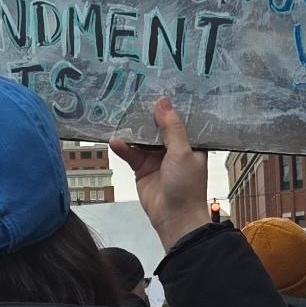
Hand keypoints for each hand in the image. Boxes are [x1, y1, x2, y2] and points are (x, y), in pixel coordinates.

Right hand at [110, 97, 211, 251]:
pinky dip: (123, 147)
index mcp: (190, 143)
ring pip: (142, 138)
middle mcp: (173, 148)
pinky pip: (131, 154)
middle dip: (146, 114)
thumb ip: (171, 128)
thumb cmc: (187, 186)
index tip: (157, 87)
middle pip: (157, 126)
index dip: (169, 106)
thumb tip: (163, 102)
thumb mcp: (182, 153)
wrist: (175, 219)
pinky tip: (115, 140)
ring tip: (119, 114)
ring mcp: (156, 158)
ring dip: (132, 130)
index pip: (179, 119)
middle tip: (132, 94)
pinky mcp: (142, 168)